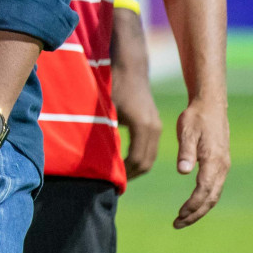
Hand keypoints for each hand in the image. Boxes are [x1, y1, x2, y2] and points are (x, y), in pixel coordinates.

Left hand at [112, 61, 161, 179]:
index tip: (109, 182)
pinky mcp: (153, 123)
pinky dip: (138, 158)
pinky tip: (122, 162)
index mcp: (143, 127)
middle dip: (129, 175)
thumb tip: (96, 159)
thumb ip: (104, 133)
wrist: (129, 68)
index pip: (137, 161)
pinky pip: (148, 148)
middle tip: (111, 185)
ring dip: (134, 168)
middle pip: (146, 162)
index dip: (124, 174)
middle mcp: (154, 129)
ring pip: (149, 156)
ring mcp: (156, 126)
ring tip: (116, 176)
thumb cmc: (113, 86)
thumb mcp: (105, 110)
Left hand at [173, 97, 229, 227]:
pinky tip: (192, 204)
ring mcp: (223, 166)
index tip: (179, 215)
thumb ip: (186, 152)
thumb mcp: (187, 131)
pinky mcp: (220, 164)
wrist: (211, 105)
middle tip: (177, 224)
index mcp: (214, 161)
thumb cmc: (196, 117)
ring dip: (199, 209)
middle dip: (195, 213)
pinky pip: (214, 187)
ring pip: (213, 195)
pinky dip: (204, 199)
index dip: (192, 205)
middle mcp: (222, 167)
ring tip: (182, 219)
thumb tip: (183, 172)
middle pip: (211, 198)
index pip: (203, 190)